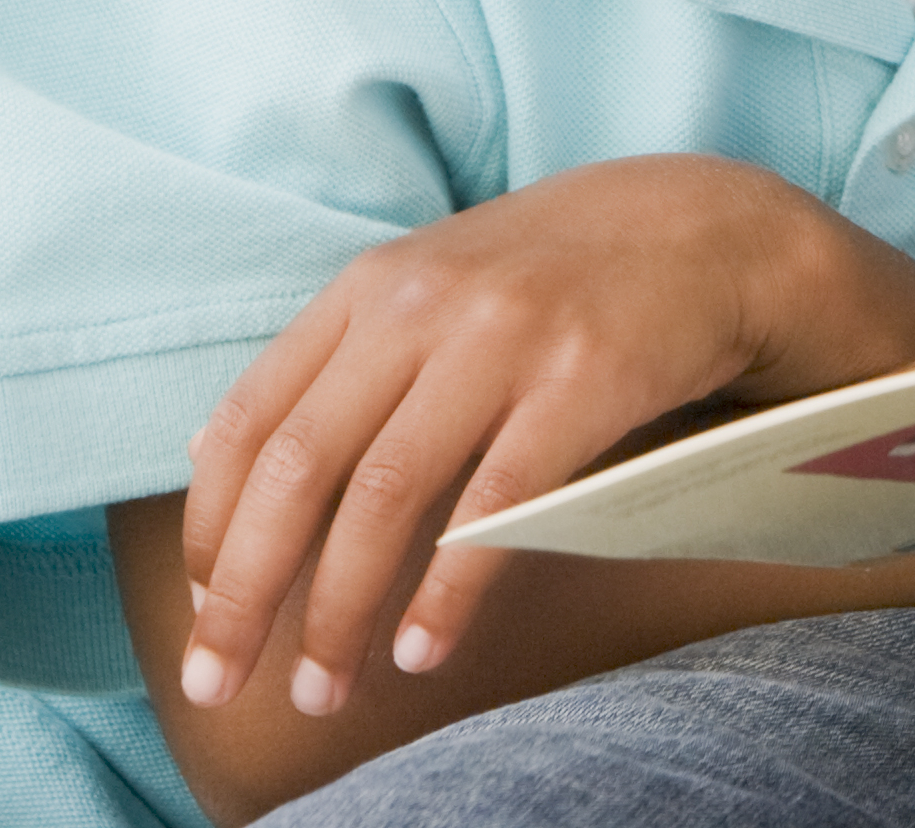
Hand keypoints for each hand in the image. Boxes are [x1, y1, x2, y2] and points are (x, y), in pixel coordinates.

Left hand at [172, 154, 914, 720]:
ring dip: (340, 608)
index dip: (213, 530)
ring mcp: (505, 337)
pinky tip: (424, 648)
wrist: (710, 228)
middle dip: (248, 592)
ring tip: (322, 686)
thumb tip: (207, 455)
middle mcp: (423, 303)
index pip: (250, 421)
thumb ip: (331, 358)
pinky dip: (448, 588)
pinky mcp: (585, 377)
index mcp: (369, 287)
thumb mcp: (430, 285)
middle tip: (218, 682)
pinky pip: (496, 503)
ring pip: (387, 493)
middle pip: (301, 467)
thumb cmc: (557, 277)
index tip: (203, 615)